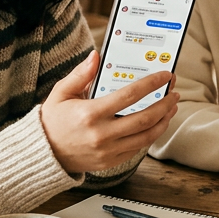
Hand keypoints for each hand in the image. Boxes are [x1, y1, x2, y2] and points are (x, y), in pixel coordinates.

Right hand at [39, 51, 178, 173]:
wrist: (44, 153)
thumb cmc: (53, 120)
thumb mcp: (61, 92)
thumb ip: (81, 74)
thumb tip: (96, 55)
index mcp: (90, 114)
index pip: (129, 96)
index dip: (151, 84)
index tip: (165, 76)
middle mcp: (102, 134)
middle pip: (145, 118)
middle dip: (164, 103)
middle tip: (174, 92)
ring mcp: (108, 151)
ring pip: (146, 136)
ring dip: (164, 120)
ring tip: (171, 107)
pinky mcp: (111, 161)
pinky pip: (138, 148)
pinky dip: (151, 135)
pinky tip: (157, 123)